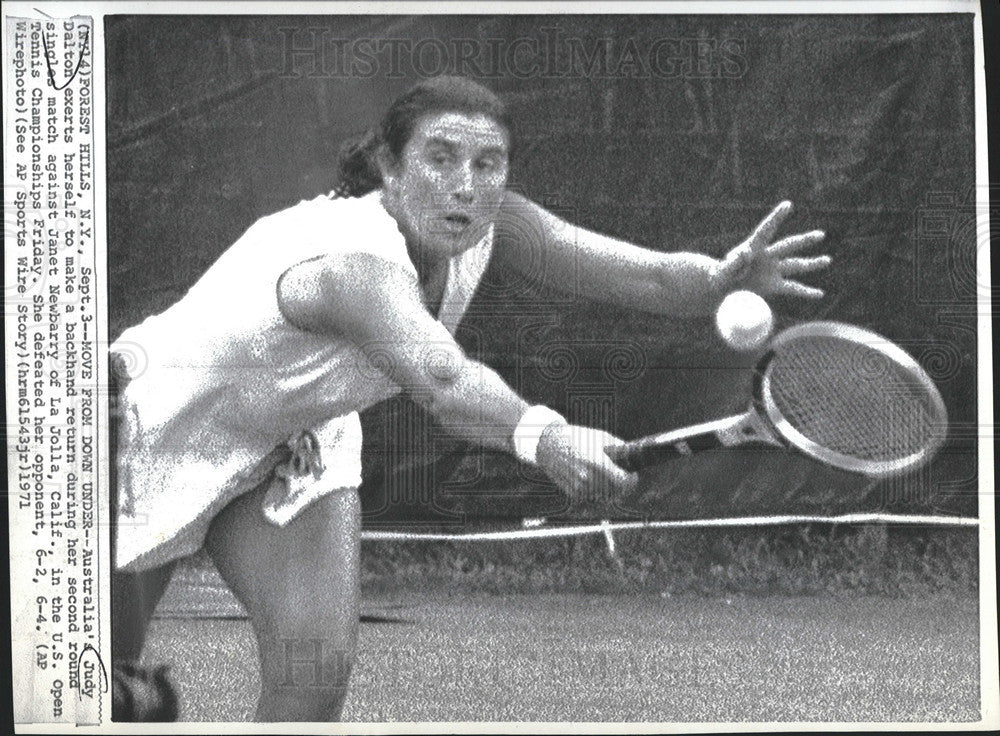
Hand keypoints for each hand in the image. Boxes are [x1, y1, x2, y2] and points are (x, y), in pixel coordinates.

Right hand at [535, 422, 636, 503]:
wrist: (548, 444)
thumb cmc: (576, 437)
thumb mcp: (600, 436)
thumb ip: (618, 447)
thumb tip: (633, 456)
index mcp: (597, 462)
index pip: (623, 481)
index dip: (631, 480)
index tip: (632, 475)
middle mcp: (588, 477)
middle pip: (616, 491)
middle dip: (620, 484)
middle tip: (619, 474)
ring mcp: (579, 487)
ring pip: (604, 495)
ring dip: (607, 488)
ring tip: (601, 474)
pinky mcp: (572, 493)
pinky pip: (592, 497)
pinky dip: (593, 491)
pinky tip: (589, 478)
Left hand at [713, 201, 830, 298]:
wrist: (722, 288)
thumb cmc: (720, 275)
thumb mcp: (723, 269)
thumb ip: (733, 261)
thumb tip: (744, 253)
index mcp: (753, 247)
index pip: (766, 229)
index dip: (776, 217)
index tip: (788, 204)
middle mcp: (767, 256)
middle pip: (788, 246)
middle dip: (804, 241)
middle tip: (821, 235)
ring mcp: (773, 270)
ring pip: (796, 265)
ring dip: (812, 264)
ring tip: (827, 260)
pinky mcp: (774, 286)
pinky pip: (793, 288)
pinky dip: (806, 292)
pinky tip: (819, 294)